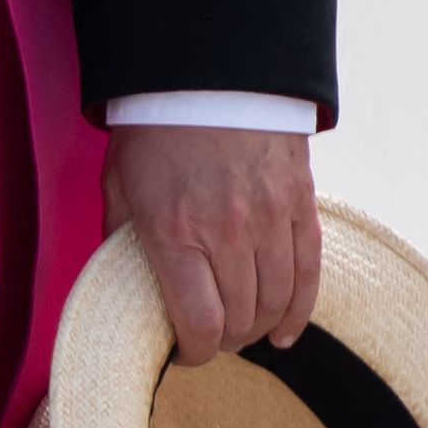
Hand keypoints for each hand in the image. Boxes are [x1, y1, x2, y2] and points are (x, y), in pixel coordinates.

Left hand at [105, 125, 321, 365]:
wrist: (206, 73)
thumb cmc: (154, 132)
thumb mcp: (119, 188)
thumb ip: (120, 242)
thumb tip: (123, 288)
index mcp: (175, 234)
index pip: (198, 323)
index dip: (192, 353)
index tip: (181, 354)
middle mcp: (227, 232)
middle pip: (240, 319)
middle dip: (222, 342)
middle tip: (208, 339)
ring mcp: (270, 219)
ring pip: (276, 301)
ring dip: (259, 329)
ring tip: (242, 334)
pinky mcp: (300, 204)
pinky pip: (308, 271)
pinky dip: (300, 309)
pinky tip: (286, 332)